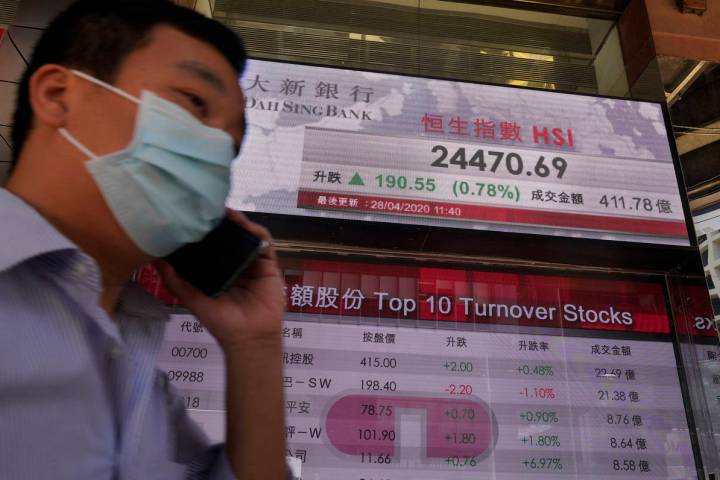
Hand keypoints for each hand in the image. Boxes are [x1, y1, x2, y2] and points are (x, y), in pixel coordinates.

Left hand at [156, 211, 284, 349]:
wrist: (248, 336)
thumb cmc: (220, 321)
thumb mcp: (192, 299)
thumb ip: (173, 280)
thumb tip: (155, 259)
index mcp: (217, 270)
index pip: (210, 245)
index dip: (203, 230)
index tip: (192, 216)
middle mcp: (235, 264)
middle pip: (229, 236)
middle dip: (221, 222)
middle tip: (209, 209)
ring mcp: (252, 263)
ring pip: (247, 236)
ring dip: (239, 223)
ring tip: (227, 213)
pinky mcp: (268, 265)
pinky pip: (265, 244)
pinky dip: (258, 233)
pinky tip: (247, 226)